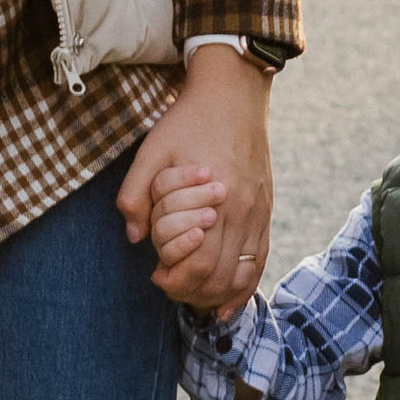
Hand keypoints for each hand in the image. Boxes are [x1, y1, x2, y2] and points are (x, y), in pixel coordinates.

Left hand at [119, 44, 272, 317]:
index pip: (200, 263)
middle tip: (169, 284)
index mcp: (215, 199)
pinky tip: (228, 305)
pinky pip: (260, 259)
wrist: (233, 95)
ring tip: (193, 295)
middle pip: (221, 276)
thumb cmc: (188, 121)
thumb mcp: (151, 150)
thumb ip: (136, 195)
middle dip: (192, 291)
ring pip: (243, 274)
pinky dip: (244, 287)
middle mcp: (243, 211)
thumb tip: (134, 237)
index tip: (156, 274)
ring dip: (217, 294)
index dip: (176, 280)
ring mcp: (259, 212)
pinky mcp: (266, 210)